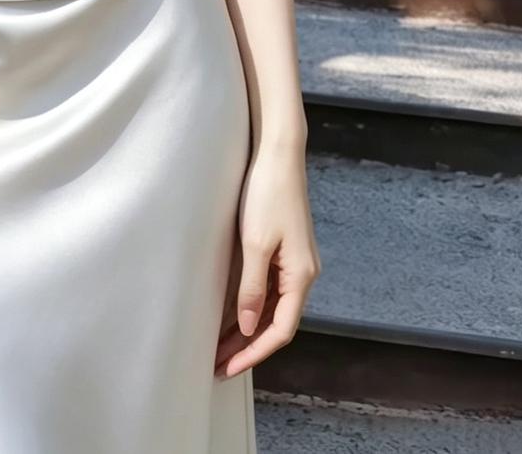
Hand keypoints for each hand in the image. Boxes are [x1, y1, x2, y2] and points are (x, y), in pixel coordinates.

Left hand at [214, 140, 319, 378]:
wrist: (279, 154)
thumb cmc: (268, 194)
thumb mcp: (255, 244)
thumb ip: (252, 288)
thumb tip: (249, 327)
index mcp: (301, 275)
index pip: (280, 330)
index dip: (254, 352)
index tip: (229, 367)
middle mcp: (303, 273)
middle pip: (276, 322)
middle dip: (247, 345)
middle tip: (217, 363)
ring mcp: (295, 262)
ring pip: (272, 307)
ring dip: (247, 327)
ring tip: (219, 345)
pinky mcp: (284, 250)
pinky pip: (269, 289)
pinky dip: (251, 305)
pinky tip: (232, 313)